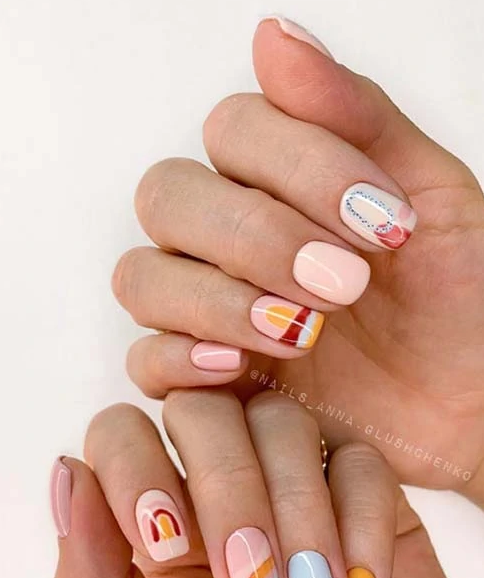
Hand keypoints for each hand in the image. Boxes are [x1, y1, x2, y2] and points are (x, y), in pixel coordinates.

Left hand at [52, 394, 475, 577]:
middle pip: (204, 409)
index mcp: (164, 517)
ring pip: (282, 420)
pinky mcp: (367, 491)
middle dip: (228, 486)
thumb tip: (68, 475)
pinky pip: (361, 461)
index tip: (168, 544)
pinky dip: (360, 528)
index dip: (133, 467)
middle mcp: (225, 484)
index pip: (122, 433)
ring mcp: (298, 478)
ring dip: (297, 509)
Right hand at [113, 18, 483, 503]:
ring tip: (306, 332)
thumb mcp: (433, 198)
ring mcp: (211, 310)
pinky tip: (242, 368)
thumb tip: (275, 36)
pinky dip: (181, 357)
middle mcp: (231, 240)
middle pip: (167, 197)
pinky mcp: (206, 381)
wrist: (469, 403)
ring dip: (219, 298)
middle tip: (345, 283)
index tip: (383, 223)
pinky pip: (146, 361)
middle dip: (257, 236)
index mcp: (280, 184)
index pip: (232, 130)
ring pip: (142, 276)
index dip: (298, 165)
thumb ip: (357, 118)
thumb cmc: (459, 303)